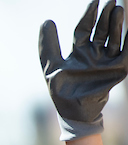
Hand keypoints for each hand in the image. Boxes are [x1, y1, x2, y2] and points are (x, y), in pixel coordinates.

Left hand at [39, 0, 127, 139]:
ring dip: (116, 24)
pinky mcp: (117, 69)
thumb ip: (48, 45)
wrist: (73, 111)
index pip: (84, 28)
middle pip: (100, 30)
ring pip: (113, 37)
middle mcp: (93, 54)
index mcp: (78, 52)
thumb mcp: (51, 66)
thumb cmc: (61, 91)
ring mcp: (106, 61)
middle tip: (110, 0)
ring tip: (117, 8)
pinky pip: (126, 50)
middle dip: (105, 16)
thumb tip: (47, 20)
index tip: (94, 1)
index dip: (88, 15)